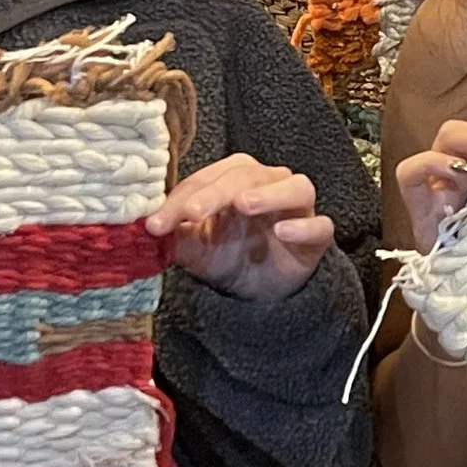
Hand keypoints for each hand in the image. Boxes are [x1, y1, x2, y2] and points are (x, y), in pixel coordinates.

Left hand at [147, 157, 335, 301]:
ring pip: (294, 187)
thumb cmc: (228, 255)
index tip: (156, 223)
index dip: (181, 198)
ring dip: (269, 193)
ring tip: (244, 204)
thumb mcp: (194, 248)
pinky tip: (282, 232)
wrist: (259, 292)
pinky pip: (320, 226)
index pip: (207, 179)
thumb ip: (174, 235)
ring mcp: (297, 208)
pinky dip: (304, 226)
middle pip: (248, 175)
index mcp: (235, 180)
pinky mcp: (316, 237)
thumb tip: (146, 227)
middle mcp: (270, 184)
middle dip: (217, 192)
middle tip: (193, 211)